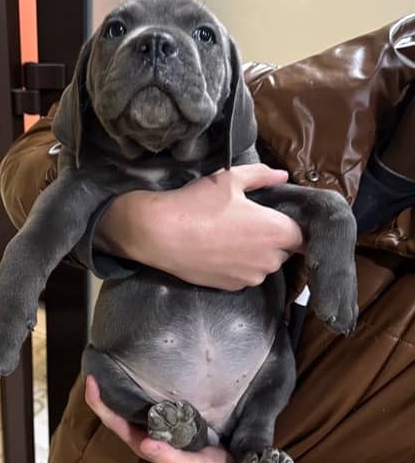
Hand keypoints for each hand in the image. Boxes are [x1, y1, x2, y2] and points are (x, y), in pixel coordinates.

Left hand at [85, 376, 291, 462]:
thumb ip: (171, 459)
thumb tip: (145, 443)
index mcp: (147, 446)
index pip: (115, 423)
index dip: (99, 403)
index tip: (91, 378)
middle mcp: (150, 436)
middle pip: (119, 412)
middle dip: (106, 388)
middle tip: (100, 358)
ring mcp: (163, 430)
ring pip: (136, 407)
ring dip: (125, 386)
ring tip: (118, 360)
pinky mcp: (178, 423)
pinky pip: (156, 404)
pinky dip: (148, 388)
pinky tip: (151, 372)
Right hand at [94, 164, 303, 288]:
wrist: (161, 235)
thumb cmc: (197, 204)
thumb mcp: (230, 179)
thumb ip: (262, 176)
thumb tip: (283, 176)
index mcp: (276, 231)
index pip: (302, 233)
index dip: (290, 223)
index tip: (275, 216)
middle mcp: (269, 259)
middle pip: (284, 250)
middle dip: (273, 238)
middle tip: (248, 221)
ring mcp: (251, 276)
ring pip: (265, 264)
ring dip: (256, 253)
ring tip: (231, 236)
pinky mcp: (232, 287)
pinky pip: (246, 275)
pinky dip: (239, 265)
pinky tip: (220, 249)